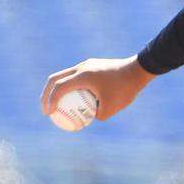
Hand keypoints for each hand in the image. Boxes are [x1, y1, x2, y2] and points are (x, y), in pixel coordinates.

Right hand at [40, 56, 154, 121]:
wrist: (138, 70)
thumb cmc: (125, 90)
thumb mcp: (111, 109)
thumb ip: (95, 115)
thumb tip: (85, 119)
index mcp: (83, 76)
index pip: (59, 87)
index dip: (50, 100)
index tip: (48, 113)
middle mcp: (81, 67)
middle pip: (55, 79)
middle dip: (46, 94)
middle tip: (45, 109)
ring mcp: (85, 64)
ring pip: (64, 76)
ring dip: (56, 89)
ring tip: (54, 104)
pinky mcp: (91, 65)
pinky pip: (75, 76)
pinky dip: (69, 87)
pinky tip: (72, 99)